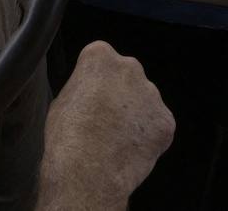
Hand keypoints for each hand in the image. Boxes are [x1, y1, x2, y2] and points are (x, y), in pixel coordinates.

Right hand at [37, 41, 174, 209]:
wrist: (88, 171)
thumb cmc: (67, 136)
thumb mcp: (61, 100)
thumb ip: (82, 87)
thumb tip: (90, 95)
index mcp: (100, 57)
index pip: (100, 60)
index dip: (94, 81)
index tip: (90, 97)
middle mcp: (130, 68)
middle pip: (127, 77)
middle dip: (119, 94)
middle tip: (105, 119)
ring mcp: (152, 94)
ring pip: (144, 101)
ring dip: (135, 115)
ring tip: (117, 139)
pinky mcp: (166, 121)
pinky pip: (157, 125)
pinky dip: (147, 136)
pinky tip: (130, 149)